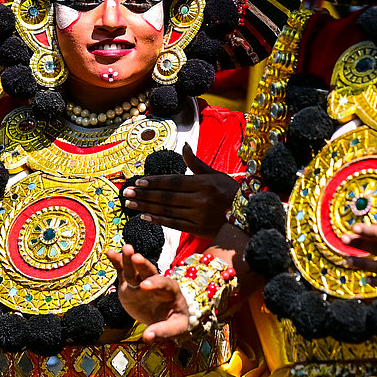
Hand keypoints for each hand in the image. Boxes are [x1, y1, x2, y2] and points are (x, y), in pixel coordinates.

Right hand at [106, 245, 190, 340]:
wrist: (166, 316)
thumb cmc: (174, 321)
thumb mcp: (175, 328)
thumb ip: (162, 331)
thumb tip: (147, 337)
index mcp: (171, 291)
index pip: (164, 284)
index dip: (155, 284)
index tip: (144, 287)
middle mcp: (155, 282)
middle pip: (150, 271)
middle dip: (143, 265)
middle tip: (136, 257)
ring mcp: (141, 282)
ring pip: (135, 269)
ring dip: (130, 258)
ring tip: (126, 248)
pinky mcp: (129, 284)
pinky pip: (123, 271)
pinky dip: (117, 262)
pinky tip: (109, 253)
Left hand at [121, 145, 237, 237]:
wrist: (249, 217)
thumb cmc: (231, 192)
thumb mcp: (216, 174)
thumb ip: (196, 163)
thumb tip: (184, 147)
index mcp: (205, 183)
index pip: (174, 181)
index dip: (155, 181)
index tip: (138, 181)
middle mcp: (201, 199)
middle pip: (167, 196)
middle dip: (145, 194)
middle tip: (127, 193)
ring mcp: (200, 216)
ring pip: (168, 210)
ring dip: (147, 207)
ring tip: (130, 204)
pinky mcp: (199, 229)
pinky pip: (175, 224)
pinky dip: (159, 220)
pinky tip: (145, 217)